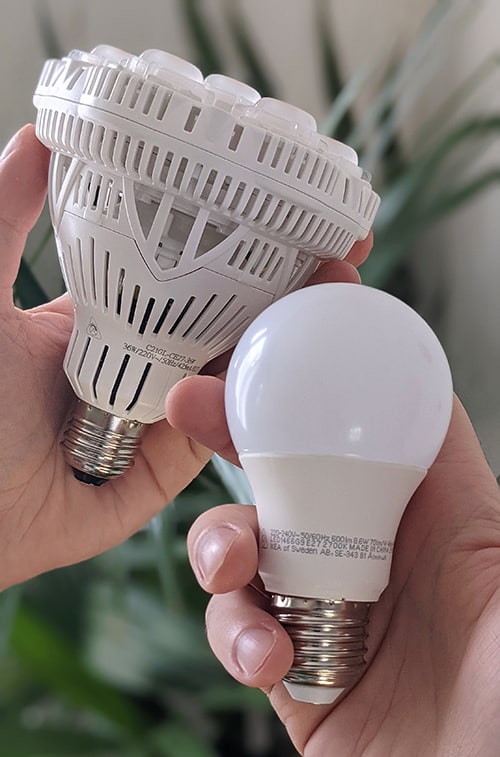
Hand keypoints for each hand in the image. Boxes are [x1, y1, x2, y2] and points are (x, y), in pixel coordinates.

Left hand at [0, 125, 370, 589]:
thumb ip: (5, 217)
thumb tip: (38, 133)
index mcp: (113, 313)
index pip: (192, 267)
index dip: (245, 238)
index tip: (301, 208)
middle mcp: (146, 358)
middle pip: (233, 317)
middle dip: (294, 286)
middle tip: (345, 253)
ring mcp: (164, 413)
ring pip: (243, 373)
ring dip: (297, 341)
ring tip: (341, 300)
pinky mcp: (172, 466)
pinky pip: (225, 433)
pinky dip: (260, 406)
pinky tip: (298, 377)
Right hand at [170, 383, 499, 752]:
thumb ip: (464, 481)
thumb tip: (433, 394)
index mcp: (423, 516)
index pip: (355, 430)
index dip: (307, 385)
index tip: (261, 349)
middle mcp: (365, 554)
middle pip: (283, 475)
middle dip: (228, 437)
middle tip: (188, 408)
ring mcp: (322, 610)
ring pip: (242, 548)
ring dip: (218, 544)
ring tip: (233, 568)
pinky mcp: (291, 671)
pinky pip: (237, 631)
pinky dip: (235, 634)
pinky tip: (267, 656)